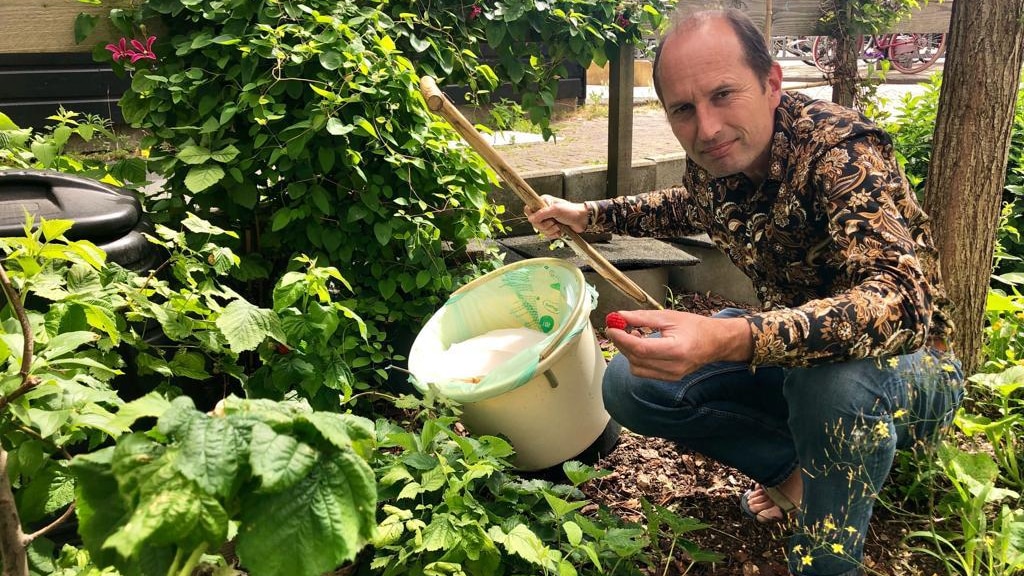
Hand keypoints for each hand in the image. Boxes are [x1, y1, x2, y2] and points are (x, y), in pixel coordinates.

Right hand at [525, 195, 588, 238]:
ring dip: (551, 230)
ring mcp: (547, 220)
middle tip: (554, 221)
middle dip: (545, 225)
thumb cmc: (571, 211)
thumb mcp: (555, 210)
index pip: (529, 209)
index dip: (533, 216)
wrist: (582, 220)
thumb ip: (542, 214)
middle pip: (534, 223)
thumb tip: (530, 219)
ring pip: (541, 230)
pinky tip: (560, 230)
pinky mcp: (552, 228)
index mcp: (543, 203)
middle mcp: (543, 211)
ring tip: (559, 225)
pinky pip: (547, 235)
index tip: (541, 218)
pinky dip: (554, 234)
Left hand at [606, 309, 753, 380]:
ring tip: (631, 334)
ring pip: (637, 368)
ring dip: (628, 352)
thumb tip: (620, 316)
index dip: (622, 339)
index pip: (640, 348)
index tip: (611, 327)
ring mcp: (671, 376)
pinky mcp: (668, 379)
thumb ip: (643, 318)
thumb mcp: (668, 317)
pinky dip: (636, 359)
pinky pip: (644, 371)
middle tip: (616, 327)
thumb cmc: (695, 327)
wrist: (715, 343)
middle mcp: (673, 367)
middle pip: (636, 359)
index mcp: (676, 350)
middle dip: (622, 343)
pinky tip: (639, 344)